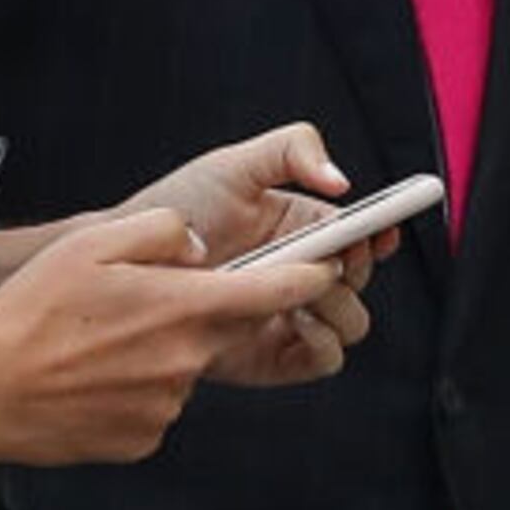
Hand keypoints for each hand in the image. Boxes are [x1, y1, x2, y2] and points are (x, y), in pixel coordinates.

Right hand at [0, 208, 341, 464]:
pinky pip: (153, 406)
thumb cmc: (34, 310)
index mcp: (185, 307)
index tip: (328, 270)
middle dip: (184, 313)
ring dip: (152, 354)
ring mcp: (168, 407)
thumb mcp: (97, 242)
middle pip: (214, 329)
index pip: (274, 290)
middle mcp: (188, 360)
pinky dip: (130, 391)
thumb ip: (163, 231)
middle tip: (122, 306)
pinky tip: (87, 380)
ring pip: (179, 367)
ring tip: (89, 346)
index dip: (309, 277)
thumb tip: (198, 249)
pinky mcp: (144, 439)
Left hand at [120, 122, 397, 390]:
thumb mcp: (234, 164)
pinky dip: (323, 342)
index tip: (378, 229)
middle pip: (362, 280)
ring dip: (339, 306)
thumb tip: (342, 184)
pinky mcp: (274, 357)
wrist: (129, 265)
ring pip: (352, 322)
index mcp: (305, 227)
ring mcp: (292, 317)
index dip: (380, 232)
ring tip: (298, 291)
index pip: (363, 234)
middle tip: (325, 259)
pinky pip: (323, 360)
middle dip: (354, 268)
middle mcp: (303, 273)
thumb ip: (292, 149)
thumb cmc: (179, 208)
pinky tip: (293, 318)